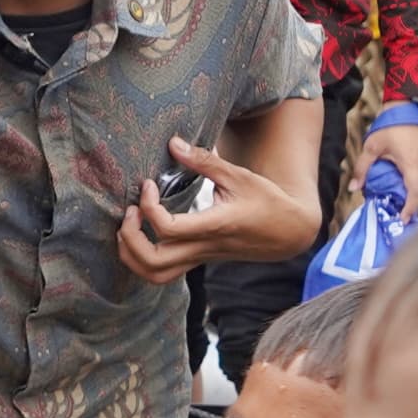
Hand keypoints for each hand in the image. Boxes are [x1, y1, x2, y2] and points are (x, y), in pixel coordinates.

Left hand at [117, 137, 314, 281]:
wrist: (288, 232)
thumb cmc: (266, 200)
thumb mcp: (239, 176)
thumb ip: (204, 161)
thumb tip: (173, 143)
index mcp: (214, 227)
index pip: (168, 228)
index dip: (149, 206)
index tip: (148, 184)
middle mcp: (203, 248)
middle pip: (153, 261)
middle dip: (129, 237)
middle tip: (130, 210)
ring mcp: (199, 258)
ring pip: (154, 275)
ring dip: (131, 254)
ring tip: (129, 226)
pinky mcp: (197, 260)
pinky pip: (162, 272)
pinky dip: (141, 259)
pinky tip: (139, 235)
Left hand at [361, 116, 417, 221]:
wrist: (408, 106)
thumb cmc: (389, 126)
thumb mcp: (371, 147)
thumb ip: (362, 168)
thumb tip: (353, 188)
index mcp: (411, 163)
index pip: (416, 193)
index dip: (410, 209)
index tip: (402, 219)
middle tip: (403, 208)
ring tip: (406, 195)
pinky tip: (412, 178)